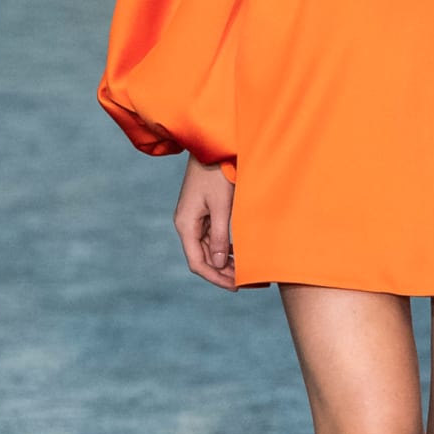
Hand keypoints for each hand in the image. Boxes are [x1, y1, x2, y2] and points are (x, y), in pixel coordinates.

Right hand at [174, 155, 237, 290]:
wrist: (213, 147)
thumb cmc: (217, 173)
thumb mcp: (221, 205)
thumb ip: (220, 235)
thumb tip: (220, 265)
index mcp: (186, 224)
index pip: (197, 263)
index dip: (216, 278)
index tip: (236, 286)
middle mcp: (187, 224)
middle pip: (203, 259)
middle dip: (223, 272)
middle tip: (248, 282)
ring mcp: (194, 219)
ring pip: (209, 250)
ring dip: (226, 262)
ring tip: (247, 271)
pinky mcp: (203, 212)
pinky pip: (212, 237)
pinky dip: (226, 248)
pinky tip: (241, 254)